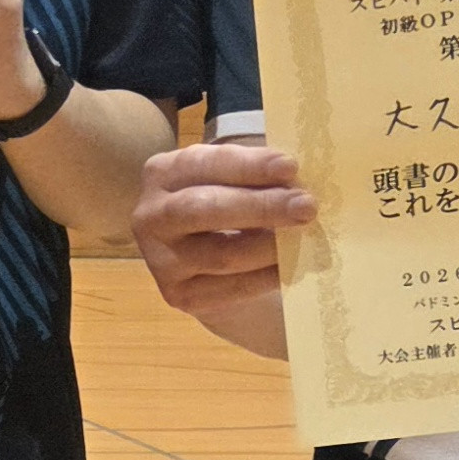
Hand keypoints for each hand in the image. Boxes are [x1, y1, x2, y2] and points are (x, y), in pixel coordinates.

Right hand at [132, 140, 315, 319]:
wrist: (203, 263)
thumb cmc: (225, 206)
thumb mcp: (229, 180)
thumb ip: (254, 176)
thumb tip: (298, 182)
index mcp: (162, 173)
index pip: (205, 164)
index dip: (249, 166)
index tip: (290, 166)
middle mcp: (151, 215)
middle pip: (205, 208)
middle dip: (261, 206)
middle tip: (306, 206)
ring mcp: (161, 260)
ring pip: (221, 254)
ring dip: (270, 245)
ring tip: (304, 236)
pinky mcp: (178, 295)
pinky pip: (230, 288)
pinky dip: (266, 277)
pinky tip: (291, 266)